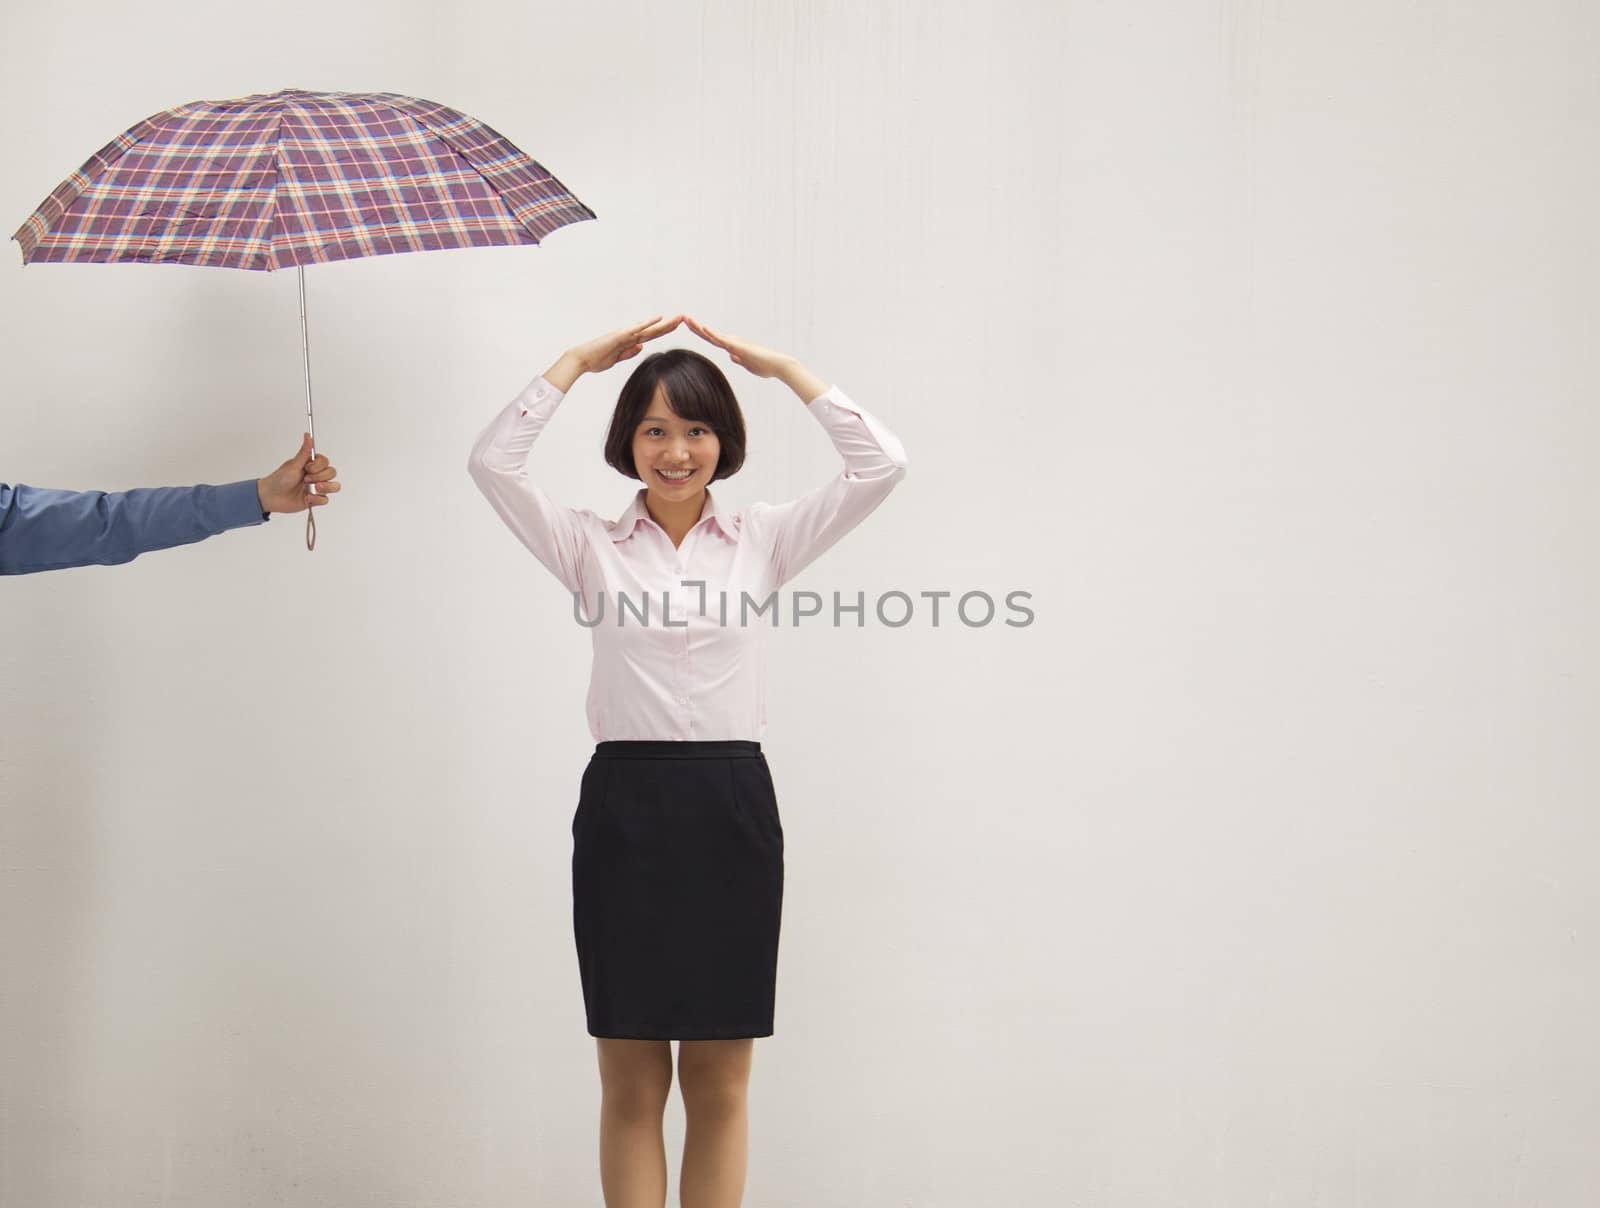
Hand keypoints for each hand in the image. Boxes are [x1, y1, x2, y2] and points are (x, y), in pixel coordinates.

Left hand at [256, 433, 339, 514]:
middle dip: (320, 477)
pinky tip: (307, 498)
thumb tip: (308, 435)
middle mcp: (315, 476)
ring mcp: (316, 488)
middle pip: (332, 473)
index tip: (307, 468)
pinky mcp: (315, 500)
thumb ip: (304, 451)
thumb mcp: (293, 465)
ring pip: (334, 486)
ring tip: (313, 488)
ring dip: (325, 487)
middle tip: (306, 479)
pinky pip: (325, 500)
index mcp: (310, 466)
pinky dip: (317, 499)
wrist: (272, 497)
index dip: (318, 466)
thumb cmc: (279, 480)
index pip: (326, 462)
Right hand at [569, 314, 683, 374]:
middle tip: (684, 317)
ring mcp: (624, 334)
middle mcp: (628, 335)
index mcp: (629, 341)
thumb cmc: (595, 360)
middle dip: (669, 324)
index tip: (677, 326)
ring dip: (664, 323)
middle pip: (653, 329)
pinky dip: (647, 323)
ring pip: (649, 328)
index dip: (664, 330)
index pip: (651, 335)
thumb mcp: (617, 358)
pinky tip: (658, 317)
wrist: (581, 360)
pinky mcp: (619, 336)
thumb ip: (628, 352)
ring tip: (678, 317)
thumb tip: (641, 346)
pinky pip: (636, 328)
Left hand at [682, 317, 794, 378]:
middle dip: (694, 326)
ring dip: (698, 327)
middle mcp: (732, 341)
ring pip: (713, 334)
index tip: (688, 326)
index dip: (699, 333)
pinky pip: (723, 340)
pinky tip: (703, 328)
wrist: (779, 365)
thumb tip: (732, 356)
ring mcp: (735, 343)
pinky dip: (712, 334)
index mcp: (732, 346)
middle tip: (681, 317)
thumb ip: (740, 359)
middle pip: (709, 334)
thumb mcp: (748, 364)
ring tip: (686, 319)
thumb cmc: (765, 366)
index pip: (712, 339)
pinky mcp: (739, 346)